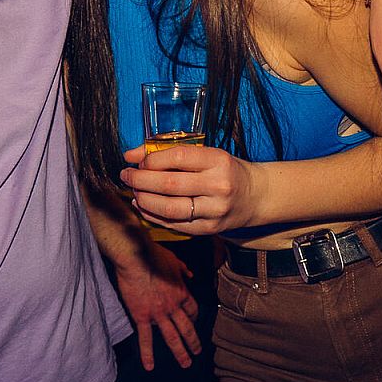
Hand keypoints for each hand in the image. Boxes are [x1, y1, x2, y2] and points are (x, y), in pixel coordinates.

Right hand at [112, 241, 201, 370]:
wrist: (135, 258)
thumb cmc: (153, 255)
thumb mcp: (173, 260)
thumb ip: (183, 269)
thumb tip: (190, 274)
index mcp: (181, 292)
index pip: (192, 310)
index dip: (193, 317)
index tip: (192, 321)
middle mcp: (173, 306)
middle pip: (187, 328)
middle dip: (193, 342)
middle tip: (197, 353)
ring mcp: (158, 313)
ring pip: (171, 336)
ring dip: (180, 352)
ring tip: (185, 363)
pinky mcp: (142, 316)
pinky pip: (146, 338)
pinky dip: (147, 354)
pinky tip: (149, 366)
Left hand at [121, 144, 263, 234]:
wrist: (255, 197)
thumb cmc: (225, 170)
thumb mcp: (206, 154)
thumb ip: (170, 152)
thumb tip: (131, 154)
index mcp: (219, 161)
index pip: (178, 157)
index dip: (152, 159)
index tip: (138, 161)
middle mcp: (218, 186)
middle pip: (169, 184)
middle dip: (140, 180)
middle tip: (127, 176)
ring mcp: (214, 210)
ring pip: (169, 208)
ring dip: (144, 200)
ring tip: (134, 191)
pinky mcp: (209, 229)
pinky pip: (174, 224)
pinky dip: (153, 215)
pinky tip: (143, 205)